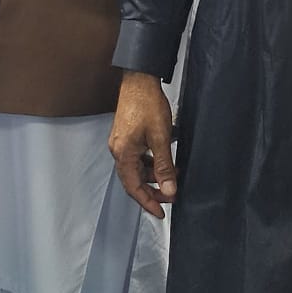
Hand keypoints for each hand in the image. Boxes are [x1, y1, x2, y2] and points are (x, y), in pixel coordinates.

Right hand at [109, 71, 177, 217]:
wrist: (139, 80)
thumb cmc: (146, 104)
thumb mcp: (161, 138)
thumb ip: (164, 166)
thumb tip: (169, 189)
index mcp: (123, 153)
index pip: (133, 188)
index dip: (147, 202)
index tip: (161, 212)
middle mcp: (118, 150)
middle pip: (133, 180)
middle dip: (152, 191)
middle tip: (170, 197)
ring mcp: (121, 143)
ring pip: (136, 169)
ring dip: (153, 176)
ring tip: (173, 176)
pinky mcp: (126, 135)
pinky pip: (137, 157)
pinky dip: (150, 163)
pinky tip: (164, 161)